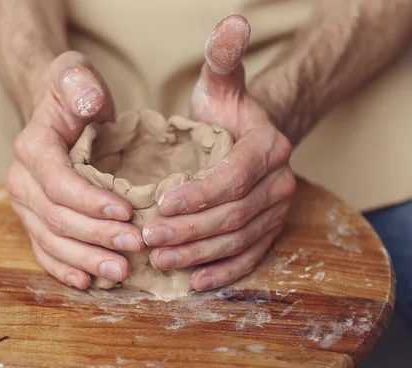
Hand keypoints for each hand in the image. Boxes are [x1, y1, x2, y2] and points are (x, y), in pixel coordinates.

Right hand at [7, 51, 143, 289]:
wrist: (57, 114)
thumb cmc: (73, 95)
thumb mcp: (76, 75)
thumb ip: (78, 82)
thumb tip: (89, 101)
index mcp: (32, 147)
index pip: (57, 182)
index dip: (90, 201)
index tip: (127, 213)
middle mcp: (21, 180)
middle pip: (56, 218)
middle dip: (97, 235)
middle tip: (135, 245)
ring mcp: (25, 205)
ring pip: (50, 241)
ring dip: (86, 259)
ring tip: (121, 271)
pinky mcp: (34, 221)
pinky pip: (44, 251)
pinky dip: (64, 269)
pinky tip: (88, 282)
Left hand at [143, 15, 295, 290]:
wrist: (245, 138)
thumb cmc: (223, 113)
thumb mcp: (220, 84)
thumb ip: (223, 59)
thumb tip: (231, 23)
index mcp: (266, 147)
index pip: (234, 176)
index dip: (199, 193)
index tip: (160, 204)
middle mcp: (279, 182)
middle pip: (234, 214)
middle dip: (190, 230)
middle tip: (149, 239)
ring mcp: (276, 211)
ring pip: (239, 240)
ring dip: (199, 254)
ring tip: (161, 260)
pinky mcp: (268, 231)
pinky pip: (249, 257)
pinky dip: (222, 271)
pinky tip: (194, 281)